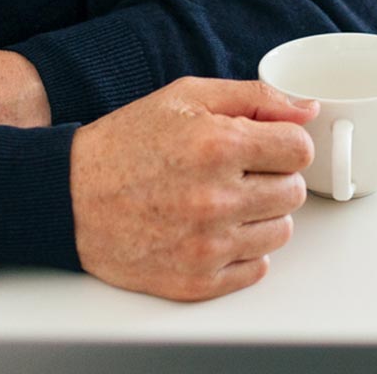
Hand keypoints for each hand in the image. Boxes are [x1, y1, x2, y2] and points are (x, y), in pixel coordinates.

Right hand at [72, 77, 316, 300]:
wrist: (68, 197)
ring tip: (226, 199)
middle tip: (240, 171)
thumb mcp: (189, 96)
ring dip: (261, 214)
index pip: (299, 150)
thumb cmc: (128, 142)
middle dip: (273, 176)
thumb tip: (308, 110)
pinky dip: (244, 249)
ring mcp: (206, 245)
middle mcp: (215, 199)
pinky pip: (257, 268)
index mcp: (218, 145)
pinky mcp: (195, 281)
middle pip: (293, 192)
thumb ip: (256, 97)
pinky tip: (215, 228)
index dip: (286, 143)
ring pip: (280, 231)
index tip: (267, 144)